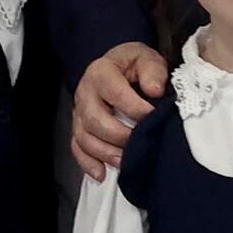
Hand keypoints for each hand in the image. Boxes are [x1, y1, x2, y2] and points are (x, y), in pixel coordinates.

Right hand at [71, 41, 167, 174]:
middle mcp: (85, 93)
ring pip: (84, 137)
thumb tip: (155, 90)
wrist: (119, 66)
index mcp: (101, 72)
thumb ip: (153, 71)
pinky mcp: (79, 127)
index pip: (114, 93)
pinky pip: (77, 147)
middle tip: (139, 143)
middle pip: (94, 120)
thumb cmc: (134, 64)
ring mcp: (79, 112)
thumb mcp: (147, 58)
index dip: (133, 107)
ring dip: (104, 153)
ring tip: (125, 162)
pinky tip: (101, 174)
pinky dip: (87, 163)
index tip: (152, 117)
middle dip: (118, 135)